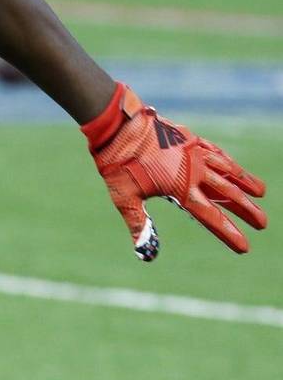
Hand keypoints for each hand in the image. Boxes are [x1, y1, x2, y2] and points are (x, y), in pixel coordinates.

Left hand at [81, 83, 266, 260]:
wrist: (116, 125)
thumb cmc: (117, 163)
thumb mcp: (124, 197)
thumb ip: (139, 224)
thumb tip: (146, 254)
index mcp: (180, 187)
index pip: (210, 216)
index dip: (229, 232)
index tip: (245, 246)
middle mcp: (193, 170)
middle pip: (227, 194)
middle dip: (246, 210)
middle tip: (263, 223)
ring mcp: (193, 151)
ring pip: (227, 170)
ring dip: (245, 182)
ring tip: (261, 192)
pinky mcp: (188, 138)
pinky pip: (215, 151)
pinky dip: (228, 161)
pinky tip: (232, 166)